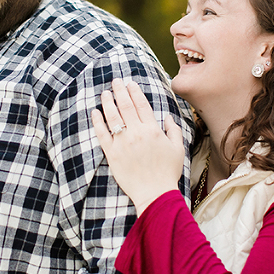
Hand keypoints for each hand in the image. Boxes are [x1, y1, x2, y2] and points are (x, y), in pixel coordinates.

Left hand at [92, 79, 184, 215]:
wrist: (155, 193)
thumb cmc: (168, 172)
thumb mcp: (178, 149)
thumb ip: (173, 131)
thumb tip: (168, 117)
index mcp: (152, 130)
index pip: (141, 105)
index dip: (134, 92)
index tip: (130, 83)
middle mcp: (136, 133)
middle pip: (126, 106)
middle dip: (120, 91)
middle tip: (115, 81)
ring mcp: (123, 143)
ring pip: (113, 117)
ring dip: (108, 102)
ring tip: (105, 93)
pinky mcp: (112, 154)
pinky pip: (102, 134)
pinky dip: (97, 122)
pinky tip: (95, 112)